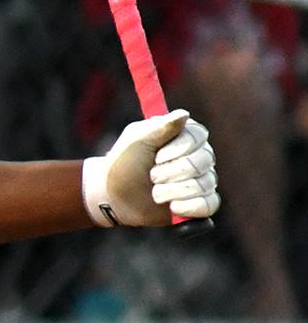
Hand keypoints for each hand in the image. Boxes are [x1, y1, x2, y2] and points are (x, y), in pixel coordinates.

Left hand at [83, 110, 218, 227]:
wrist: (112, 196)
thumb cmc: (123, 163)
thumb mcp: (136, 141)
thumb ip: (159, 128)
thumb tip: (184, 114)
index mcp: (185, 134)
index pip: (198, 137)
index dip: (177, 149)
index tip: (156, 156)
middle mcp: (199, 155)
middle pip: (204, 161)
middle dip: (171, 172)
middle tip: (151, 176)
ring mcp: (202, 179)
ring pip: (205, 184)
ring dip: (172, 191)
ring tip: (154, 193)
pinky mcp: (200, 203)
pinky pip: (210, 204)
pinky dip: (189, 207)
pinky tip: (171, 206)